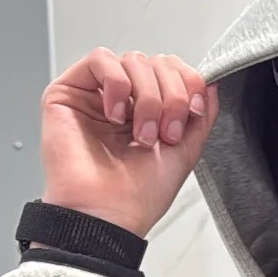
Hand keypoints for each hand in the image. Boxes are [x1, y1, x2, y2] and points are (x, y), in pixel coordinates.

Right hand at [39, 49, 220, 240]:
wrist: (108, 216)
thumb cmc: (137, 196)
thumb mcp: (186, 151)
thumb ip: (202, 114)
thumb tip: (211, 82)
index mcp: (147, 112)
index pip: (171, 70)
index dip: (188, 82)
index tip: (194, 110)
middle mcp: (122, 102)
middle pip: (155, 63)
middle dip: (170, 94)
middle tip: (165, 131)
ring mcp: (94, 95)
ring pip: (132, 60)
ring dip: (147, 96)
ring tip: (141, 133)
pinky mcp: (66, 93)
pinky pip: (99, 60)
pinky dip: (117, 83)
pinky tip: (116, 115)